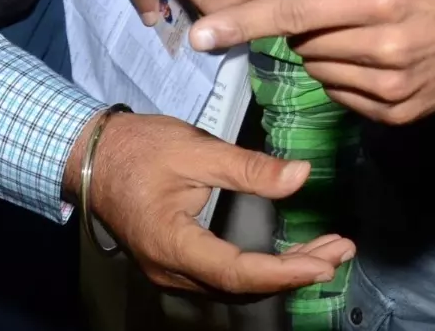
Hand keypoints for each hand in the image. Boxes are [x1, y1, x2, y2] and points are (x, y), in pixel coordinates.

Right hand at [64, 111, 354, 294]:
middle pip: (243, 285)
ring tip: (329, 249)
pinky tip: (293, 253)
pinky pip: (226, 276)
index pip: (238, 271)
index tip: (326, 261)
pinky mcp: (177, 263)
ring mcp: (172, 271)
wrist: (91, 155)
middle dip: (297, 271)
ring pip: (237, 285)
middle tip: (342, 250)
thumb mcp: (198, 150)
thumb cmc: (140, 149)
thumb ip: (250, 168)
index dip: (286, 271)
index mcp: (172, 244)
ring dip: (285, 271)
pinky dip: (264, 268)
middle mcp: (171, 269)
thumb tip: (301, 176)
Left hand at [189, 0, 434, 123]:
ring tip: (372, 26)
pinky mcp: (400, 113)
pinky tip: (381, 53)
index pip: (294, 13)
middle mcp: (383, 47)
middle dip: (313, 20)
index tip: (199, 40)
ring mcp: (392, 87)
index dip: (242, 25)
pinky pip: (343, 94)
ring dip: (329, 47)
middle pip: (305, 40)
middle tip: (355, 1)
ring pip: (320, 68)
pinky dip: (348, 72)